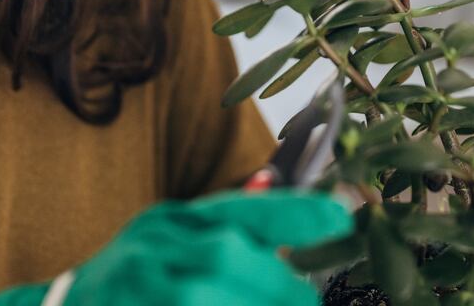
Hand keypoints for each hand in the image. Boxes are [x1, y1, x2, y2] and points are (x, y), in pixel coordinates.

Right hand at [0, 189, 351, 305]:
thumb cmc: (130, 281)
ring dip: (253, 304)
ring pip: (207, 293)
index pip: (242, 207)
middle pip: (229, 257)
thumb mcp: (172, 239)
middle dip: (279, 285)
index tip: (343, 215)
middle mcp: (153, 246)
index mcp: (174, 221)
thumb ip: (223, 221)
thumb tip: (272, 179)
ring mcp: (138, 284)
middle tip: (307, 300)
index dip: (297, 211)